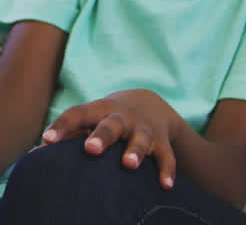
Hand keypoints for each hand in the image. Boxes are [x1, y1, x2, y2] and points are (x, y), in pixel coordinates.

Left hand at [42, 88, 179, 188]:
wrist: (150, 104)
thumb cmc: (106, 119)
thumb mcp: (90, 119)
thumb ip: (69, 135)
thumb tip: (35, 155)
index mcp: (100, 110)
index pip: (78, 114)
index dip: (63, 126)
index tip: (47, 140)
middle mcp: (123, 118)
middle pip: (112, 124)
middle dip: (102, 136)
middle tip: (91, 149)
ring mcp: (144, 129)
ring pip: (141, 139)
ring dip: (135, 151)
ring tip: (128, 165)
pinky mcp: (162, 141)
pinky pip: (165, 156)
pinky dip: (166, 170)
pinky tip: (164, 185)